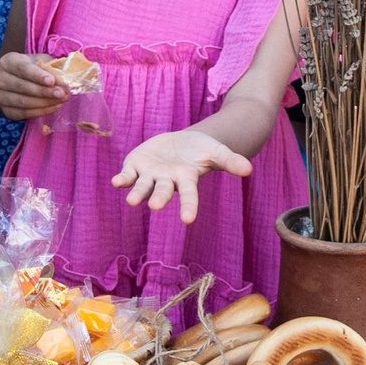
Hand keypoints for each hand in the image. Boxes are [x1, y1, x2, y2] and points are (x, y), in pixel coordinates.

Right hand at [0, 51, 67, 121]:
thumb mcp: (38, 60)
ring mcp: (0, 96)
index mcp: (7, 62)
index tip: (52, 81)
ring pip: (24, 102)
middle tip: (63, 93)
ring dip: (46, 102)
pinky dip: (42, 111)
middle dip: (45, 92)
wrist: (10, 80)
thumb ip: (50, 66)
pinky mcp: (5, 111)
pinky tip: (55, 106)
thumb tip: (66, 76)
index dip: (37, 75)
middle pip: (23, 87)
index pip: (22, 69)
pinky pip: (24, 114)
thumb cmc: (29, 67)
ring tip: (63, 100)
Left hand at [113, 131, 253, 224]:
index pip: (189, 195)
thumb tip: (249, 169)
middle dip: (159, 198)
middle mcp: (167, 181)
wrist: (181, 143)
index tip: (188, 220)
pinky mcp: (136, 165)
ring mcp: (150, 175)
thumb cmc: (201, 150)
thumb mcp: (216, 151)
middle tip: (154, 206)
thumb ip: (230, 161)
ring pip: (142, 187)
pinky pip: (127, 175)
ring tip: (132, 202)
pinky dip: (122, 179)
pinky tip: (116, 182)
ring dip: (137, 194)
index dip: (188, 206)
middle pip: (163, 192)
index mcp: (186, 179)